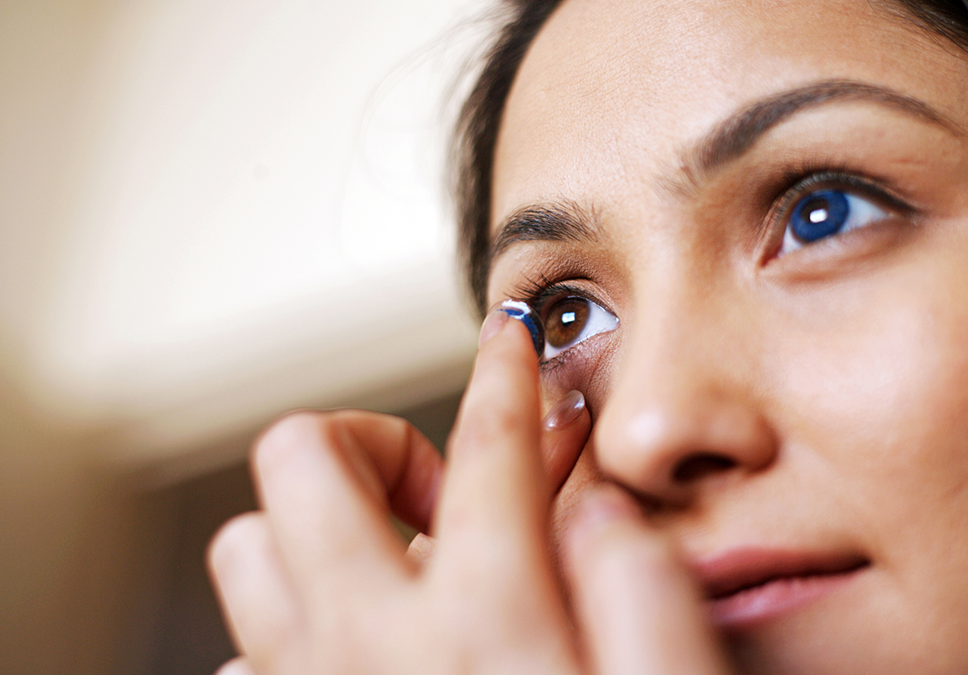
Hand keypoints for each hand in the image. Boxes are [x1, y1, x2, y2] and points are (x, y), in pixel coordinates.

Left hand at [207, 311, 731, 674]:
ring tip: (397, 571)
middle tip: (440, 496)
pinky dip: (289, 635)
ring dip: (317, 532)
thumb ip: (649, 599)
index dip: (509, 378)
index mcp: (487, 621)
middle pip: (304, 463)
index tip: (513, 347)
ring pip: (249, 547)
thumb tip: (604, 508)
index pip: (490, 450)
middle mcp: (375, 644)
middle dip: (373, 443)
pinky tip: (361, 662)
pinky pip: (243, 656)